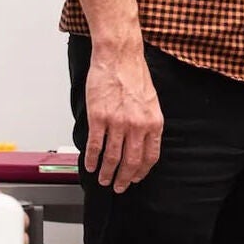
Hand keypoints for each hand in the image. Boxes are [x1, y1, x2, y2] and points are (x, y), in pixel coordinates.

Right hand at [83, 41, 162, 193]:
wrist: (119, 56)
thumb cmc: (134, 74)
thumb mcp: (152, 101)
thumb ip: (148, 123)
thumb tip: (143, 142)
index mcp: (153, 122)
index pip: (150, 157)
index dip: (141, 171)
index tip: (135, 178)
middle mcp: (137, 125)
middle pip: (131, 162)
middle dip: (124, 179)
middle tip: (118, 186)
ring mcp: (117, 123)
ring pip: (112, 158)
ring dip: (107, 172)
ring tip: (103, 179)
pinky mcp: (99, 118)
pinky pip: (95, 145)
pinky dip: (91, 158)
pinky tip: (89, 164)